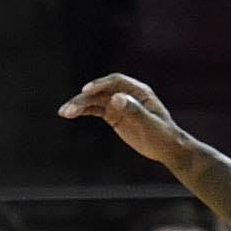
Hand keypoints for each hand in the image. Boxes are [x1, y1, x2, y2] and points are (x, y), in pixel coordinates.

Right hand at [56, 71, 190, 169]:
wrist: (167, 148)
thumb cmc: (163, 136)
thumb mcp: (150, 125)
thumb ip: (135, 111)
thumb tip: (116, 98)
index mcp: (138, 92)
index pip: (116, 82)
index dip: (100, 84)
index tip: (87, 90)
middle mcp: (126, 94)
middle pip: (100, 92)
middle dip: (83, 99)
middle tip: (68, 109)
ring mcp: (118, 104)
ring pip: (94, 101)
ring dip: (79, 105)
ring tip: (63, 112)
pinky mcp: (113, 115)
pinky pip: (95, 110)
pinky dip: (82, 111)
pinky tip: (69, 114)